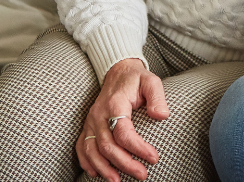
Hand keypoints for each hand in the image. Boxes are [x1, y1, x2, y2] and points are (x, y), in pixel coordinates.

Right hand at [77, 58, 169, 181]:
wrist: (118, 72)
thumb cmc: (136, 79)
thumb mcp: (151, 81)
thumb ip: (157, 97)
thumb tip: (161, 115)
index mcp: (115, 103)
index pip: (123, 132)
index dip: (138, 148)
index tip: (154, 158)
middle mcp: (99, 114)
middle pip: (107, 145)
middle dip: (125, 163)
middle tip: (142, 174)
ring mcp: (91, 121)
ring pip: (92, 150)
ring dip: (104, 168)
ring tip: (118, 181)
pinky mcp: (88, 126)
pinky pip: (82, 146)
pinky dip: (87, 162)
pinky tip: (97, 173)